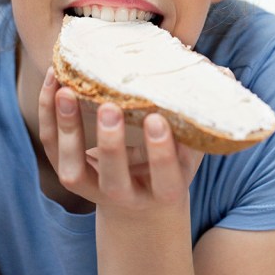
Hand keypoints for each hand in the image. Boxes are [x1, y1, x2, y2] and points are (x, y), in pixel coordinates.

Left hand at [38, 67, 202, 213]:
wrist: (140, 201)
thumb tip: (224, 74)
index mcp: (164, 191)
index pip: (166, 180)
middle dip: (111, 143)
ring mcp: (93, 188)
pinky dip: (49, 115)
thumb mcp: (191, 147)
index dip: (161, 154)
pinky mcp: (69, 171)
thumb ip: (202, 115)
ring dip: (69, 128)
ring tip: (67, 90)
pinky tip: (54, 83)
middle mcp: (126, 196)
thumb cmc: (170, 163)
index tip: (158, 120)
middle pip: (114, 178)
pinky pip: (51, 146)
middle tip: (110, 107)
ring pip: (73, 167)